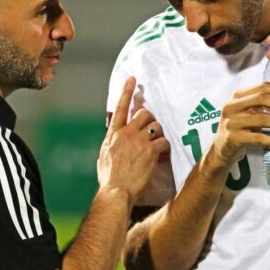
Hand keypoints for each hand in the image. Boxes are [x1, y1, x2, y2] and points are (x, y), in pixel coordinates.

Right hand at [98, 77, 168, 201]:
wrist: (116, 191)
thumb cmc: (109, 177)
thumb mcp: (104, 155)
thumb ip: (112, 142)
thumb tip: (115, 138)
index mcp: (113, 134)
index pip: (120, 108)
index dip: (126, 91)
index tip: (132, 78)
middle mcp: (126, 133)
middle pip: (143, 113)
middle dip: (150, 117)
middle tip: (152, 126)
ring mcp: (139, 141)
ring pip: (156, 125)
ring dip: (159, 131)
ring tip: (157, 140)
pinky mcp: (150, 151)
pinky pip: (163, 141)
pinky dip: (164, 146)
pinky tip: (162, 153)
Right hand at [210, 83, 269, 166]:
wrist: (221, 149)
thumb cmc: (239, 128)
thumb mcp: (247, 112)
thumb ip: (263, 106)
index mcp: (237, 96)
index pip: (262, 86)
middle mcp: (232, 106)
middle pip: (261, 98)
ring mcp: (231, 122)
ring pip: (262, 119)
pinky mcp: (233, 138)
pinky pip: (258, 138)